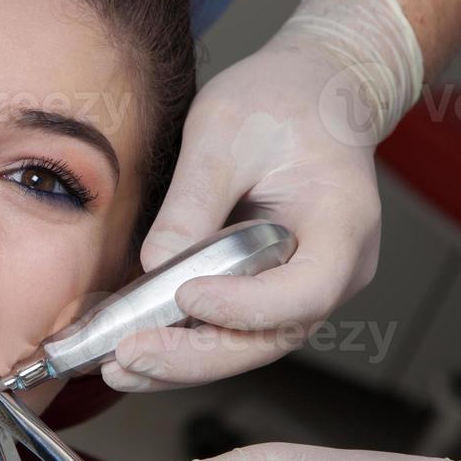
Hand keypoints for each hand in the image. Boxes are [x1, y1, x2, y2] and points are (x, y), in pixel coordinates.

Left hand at [106, 0, 421, 391]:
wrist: (316, 94)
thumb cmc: (283, 102)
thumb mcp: (225, 131)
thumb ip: (193, 201)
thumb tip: (154, 264)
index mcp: (342, 226)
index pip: (302, 292)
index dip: (243, 306)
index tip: (185, 294)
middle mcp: (335, 272)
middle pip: (269, 338)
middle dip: (194, 356)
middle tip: (128, 357)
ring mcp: (306, 289)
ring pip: (247, 346)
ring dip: (181, 362)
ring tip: (118, 366)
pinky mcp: (274, 293)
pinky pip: (232, 331)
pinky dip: (184, 343)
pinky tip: (133, 348)